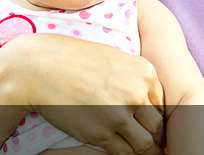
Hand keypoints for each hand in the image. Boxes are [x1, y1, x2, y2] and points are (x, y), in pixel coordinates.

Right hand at [11, 34, 165, 153]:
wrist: (40, 67)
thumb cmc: (74, 58)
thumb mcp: (113, 57)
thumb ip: (133, 77)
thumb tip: (145, 97)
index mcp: (144, 72)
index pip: (163, 104)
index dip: (157, 117)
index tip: (152, 124)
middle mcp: (136, 93)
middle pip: (158, 126)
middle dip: (156, 136)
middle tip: (152, 142)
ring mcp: (120, 115)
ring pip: (145, 144)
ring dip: (145, 150)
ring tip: (140, 151)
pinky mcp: (102, 134)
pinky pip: (124, 153)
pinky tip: (121, 151)